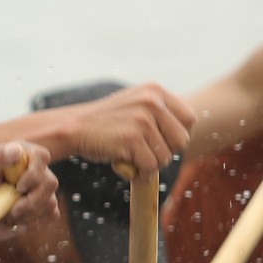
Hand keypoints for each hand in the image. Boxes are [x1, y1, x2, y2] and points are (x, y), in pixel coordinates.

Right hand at [59, 82, 194, 172]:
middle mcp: (152, 101)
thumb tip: (186, 131)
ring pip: (165, 156)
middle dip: (166, 152)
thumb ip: (158, 111)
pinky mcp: (131, 138)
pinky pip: (149, 166)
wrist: (73, 127)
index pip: (189, 118)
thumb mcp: (135, 104)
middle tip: (146, 153)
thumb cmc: (105, 122)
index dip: (178, 134)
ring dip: (150, 164)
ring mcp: (142, 119)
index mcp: (155, 91)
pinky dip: (140, 172)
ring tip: (131, 157)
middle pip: (182, 139)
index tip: (162, 141)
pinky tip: (125, 166)